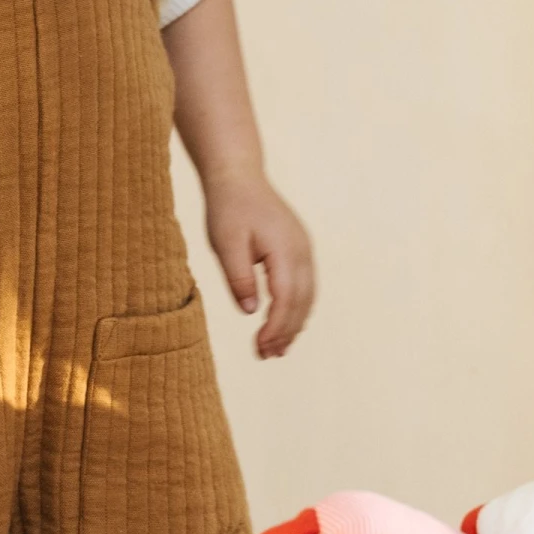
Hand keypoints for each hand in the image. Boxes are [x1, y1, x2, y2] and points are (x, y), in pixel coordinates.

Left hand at [204, 171, 315, 358]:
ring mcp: (304, 248)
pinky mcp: (299, 248)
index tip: (261, 348)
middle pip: (302, 301)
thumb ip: (238, 277)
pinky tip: (283, 322)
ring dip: (294, 323)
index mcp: (284, 249)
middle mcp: (301, 250)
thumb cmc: (228, 208)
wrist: (239, 177)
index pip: (286, 298)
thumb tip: (250, 312)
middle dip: (287, 332)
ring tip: (276, 349)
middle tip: (266, 356)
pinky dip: (297, 308)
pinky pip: (306, 285)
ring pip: (308, 295)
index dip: (276, 327)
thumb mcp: (225, 243)